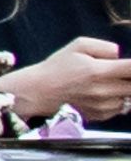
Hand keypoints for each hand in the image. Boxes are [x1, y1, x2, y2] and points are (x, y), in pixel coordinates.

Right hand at [9, 37, 130, 123]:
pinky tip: (103, 93)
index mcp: (98, 71)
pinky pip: (121, 107)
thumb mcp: (78, 45)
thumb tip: (120, 56)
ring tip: (109, 82)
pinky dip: (118, 100)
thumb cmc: (57, 67)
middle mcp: (103, 91)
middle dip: (129, 78)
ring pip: (130, 97)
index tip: (130, 66)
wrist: (39, 92)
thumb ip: (105, 47)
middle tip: (121, 73)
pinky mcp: (101, 115)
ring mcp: (103, 105)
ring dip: (125, 90)